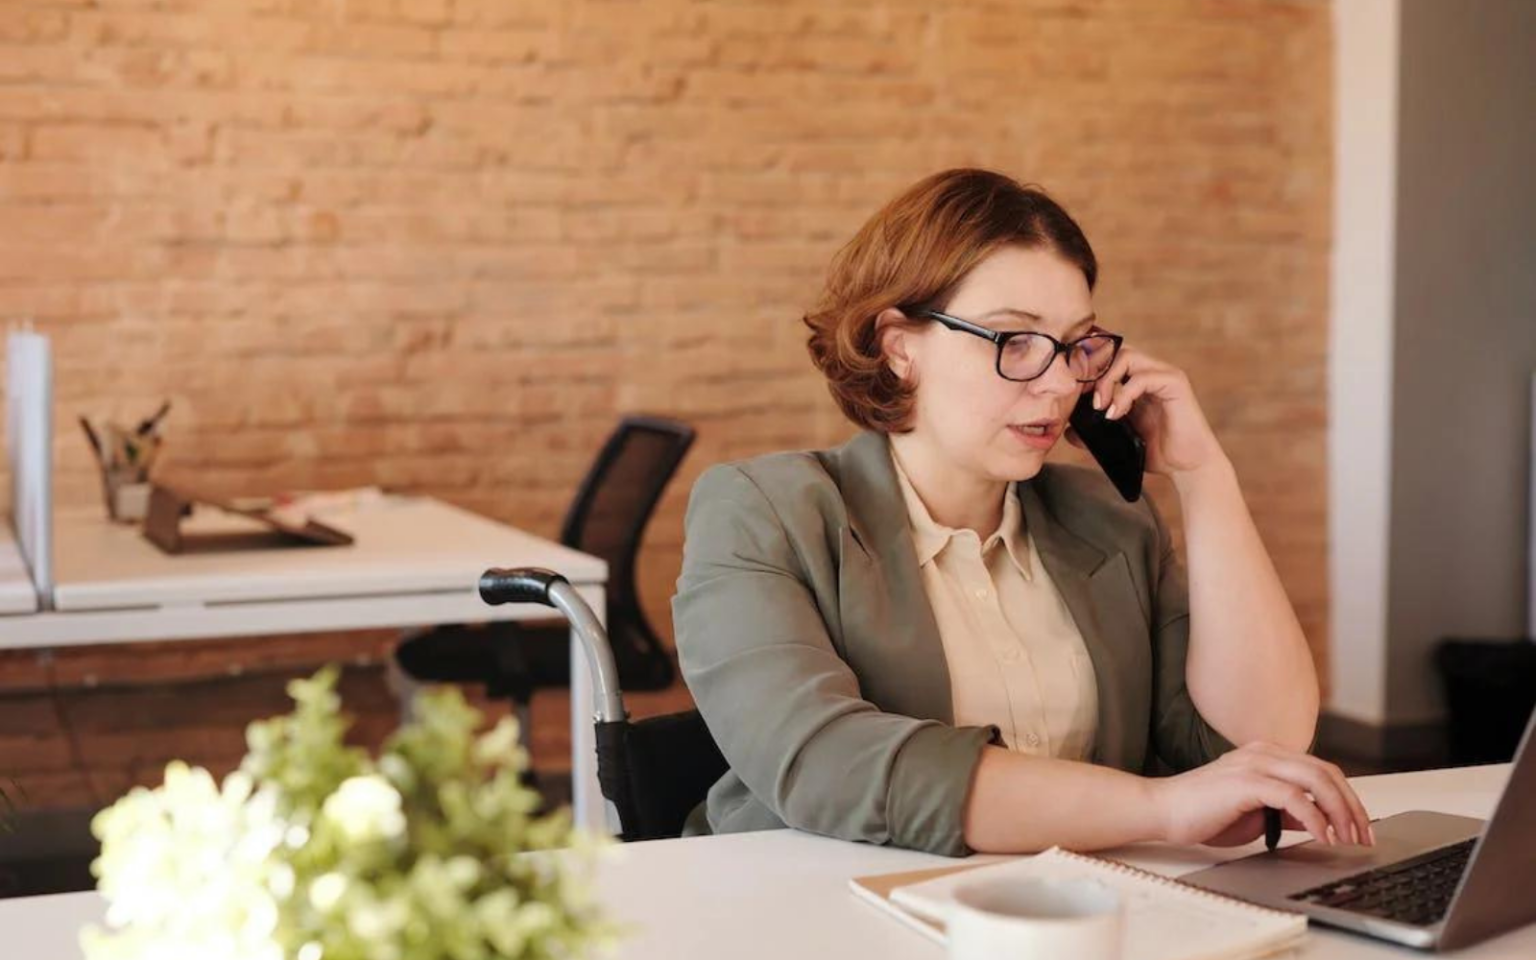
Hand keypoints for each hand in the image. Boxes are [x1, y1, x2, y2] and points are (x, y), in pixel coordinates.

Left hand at [1078, 344, 1225, 478]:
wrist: (1188, 467)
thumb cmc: (1156, 452)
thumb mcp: (1118, 439)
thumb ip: (1095, 432)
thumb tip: (1069, 430)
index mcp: (1137, 380)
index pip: (1109, 358)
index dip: (1088, 369)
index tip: (1074, 393)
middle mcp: (1151, 371)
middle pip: (1114, 350)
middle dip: (1094, 372)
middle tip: (1087, 400)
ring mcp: (1164, 375)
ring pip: (1126, 356)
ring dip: (1106, 380)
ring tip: (1100, 408)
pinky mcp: (1175, 383)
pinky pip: (1141, 377)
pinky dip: (1123, 394)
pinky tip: (1115, 414)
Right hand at [1148, 741, 1375, 848]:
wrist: (1163, 810)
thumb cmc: (1202, 812)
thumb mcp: (1255, 813)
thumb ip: (1286, 812)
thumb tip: (1317, 823)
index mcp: (1266, 755)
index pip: (1321, 770)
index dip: (1346, 798)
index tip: (1359, 827)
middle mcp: (1264, 753)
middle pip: (1327, 772)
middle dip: (1352, 805)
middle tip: (1363, 835)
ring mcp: (1255, 764)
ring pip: (1316, 780)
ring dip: (1339, 812)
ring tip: (1347, 838)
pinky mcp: (1246, 782)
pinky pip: (1294, 797)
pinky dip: (1314, 818)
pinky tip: (1321, 837)